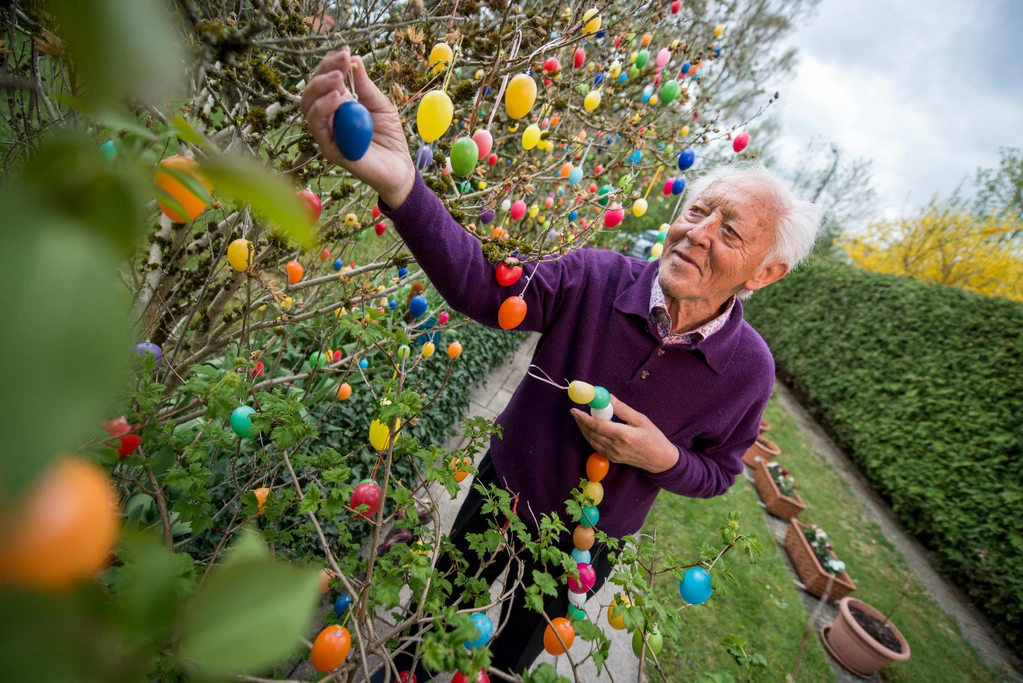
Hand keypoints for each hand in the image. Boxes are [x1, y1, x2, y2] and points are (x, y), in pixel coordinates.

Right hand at [300, 47, 415, 207]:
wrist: (399, 167)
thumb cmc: (389, 136)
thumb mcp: (381, 104)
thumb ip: (365, 85)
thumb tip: (354, 59)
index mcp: (337, 105)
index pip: (324, 81)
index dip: (330, 64)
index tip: (345, 51)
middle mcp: (327, 118)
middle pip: (311, 91)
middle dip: (323, 71)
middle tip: (341, 61)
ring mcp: (327, 134)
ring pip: (308, 107)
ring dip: (320, 88)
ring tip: (338, 78)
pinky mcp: (329, 149)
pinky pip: (318, 126)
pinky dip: (324, 108)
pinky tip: (339, 97)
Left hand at [570, 396, 679, 473]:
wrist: (660, 460)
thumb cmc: (654, 437)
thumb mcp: (641, 419)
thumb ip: (623, 409)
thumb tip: (608, 398)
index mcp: (623, 435)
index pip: (598, 426)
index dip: (584, 418)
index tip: (575, 409)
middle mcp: (615, 446)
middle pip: (591, 433)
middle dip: (581, 422)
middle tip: (575, 411)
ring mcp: (613, 454)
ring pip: (592, 441)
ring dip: (584, 429)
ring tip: (580, 418)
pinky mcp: (613, 458)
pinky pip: (597, 446)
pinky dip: (590, 436)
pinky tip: (589, 429)